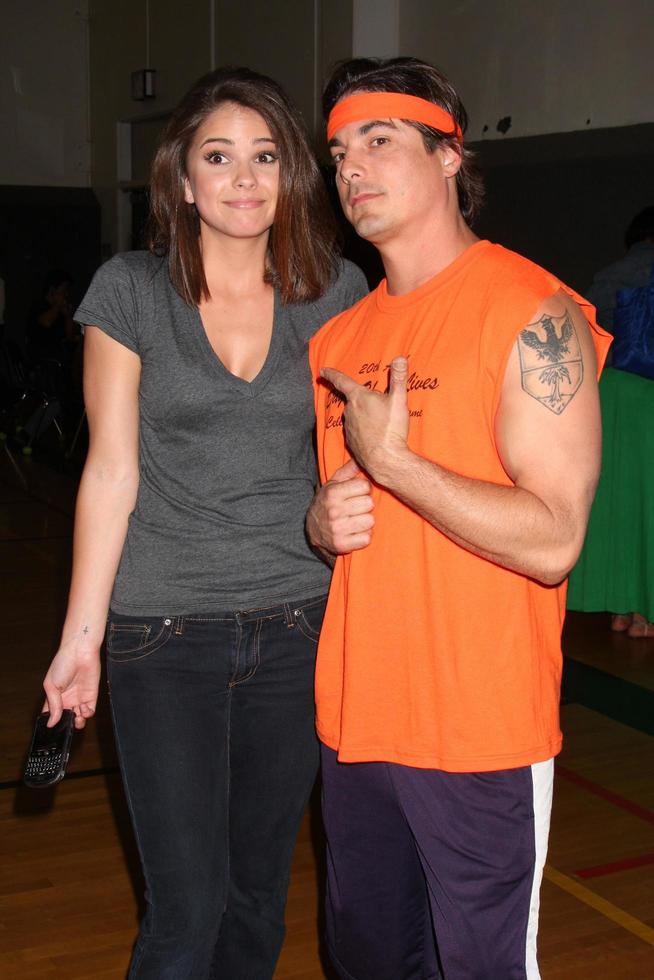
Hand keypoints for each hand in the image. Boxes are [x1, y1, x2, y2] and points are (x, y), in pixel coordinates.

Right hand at [43, 641, 100, 729]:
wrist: (80, 652)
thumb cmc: (62, 664)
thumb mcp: (51, 686)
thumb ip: (53, 705)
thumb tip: (51, 723)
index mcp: (54, 697)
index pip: (51, 715)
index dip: (52, 723)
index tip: (52, 729)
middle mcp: (67, 700)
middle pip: (66, 720)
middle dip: (66, 725)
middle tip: (66, 724)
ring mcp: (79, 699)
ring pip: (79, 719)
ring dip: (77, 722)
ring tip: (76, 716)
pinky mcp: (91, 696)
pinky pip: (90, 712)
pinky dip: (86, 714)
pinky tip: (82, 707)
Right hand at [306, 458, 373, 554]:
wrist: (312, 531)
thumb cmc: (327, 503)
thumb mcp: (333, 485)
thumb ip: (348, 470)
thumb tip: (362, 457)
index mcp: (332, 493)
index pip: (365, 487)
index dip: (364, 490)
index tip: (357, 494)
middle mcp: (334, 510)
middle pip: (369, 504)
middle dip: (365, 506)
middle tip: (356, 509)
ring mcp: (337, 529)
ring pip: (370, 521)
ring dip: (365, 522)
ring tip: (355, 520)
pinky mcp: (341, 545)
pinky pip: (366, 539)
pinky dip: (363, 537)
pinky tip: (355, 533)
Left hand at [321, 357, 409, 483]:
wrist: (385, 459)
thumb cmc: (391, 428)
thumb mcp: (398, 400)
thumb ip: (399, 378)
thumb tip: (400, 358)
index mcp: (358, 397)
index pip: (342, 381)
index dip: (332, 374)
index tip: (323, 370)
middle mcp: (349, 411)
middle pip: (353, 400)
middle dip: (363, 400)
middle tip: (380, 406)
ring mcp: (348, 428)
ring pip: (355, 416)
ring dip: (364, 416)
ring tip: (381, 422)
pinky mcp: (351, 442)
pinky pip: (356, 431)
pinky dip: (364, 431)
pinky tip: (376, 435)